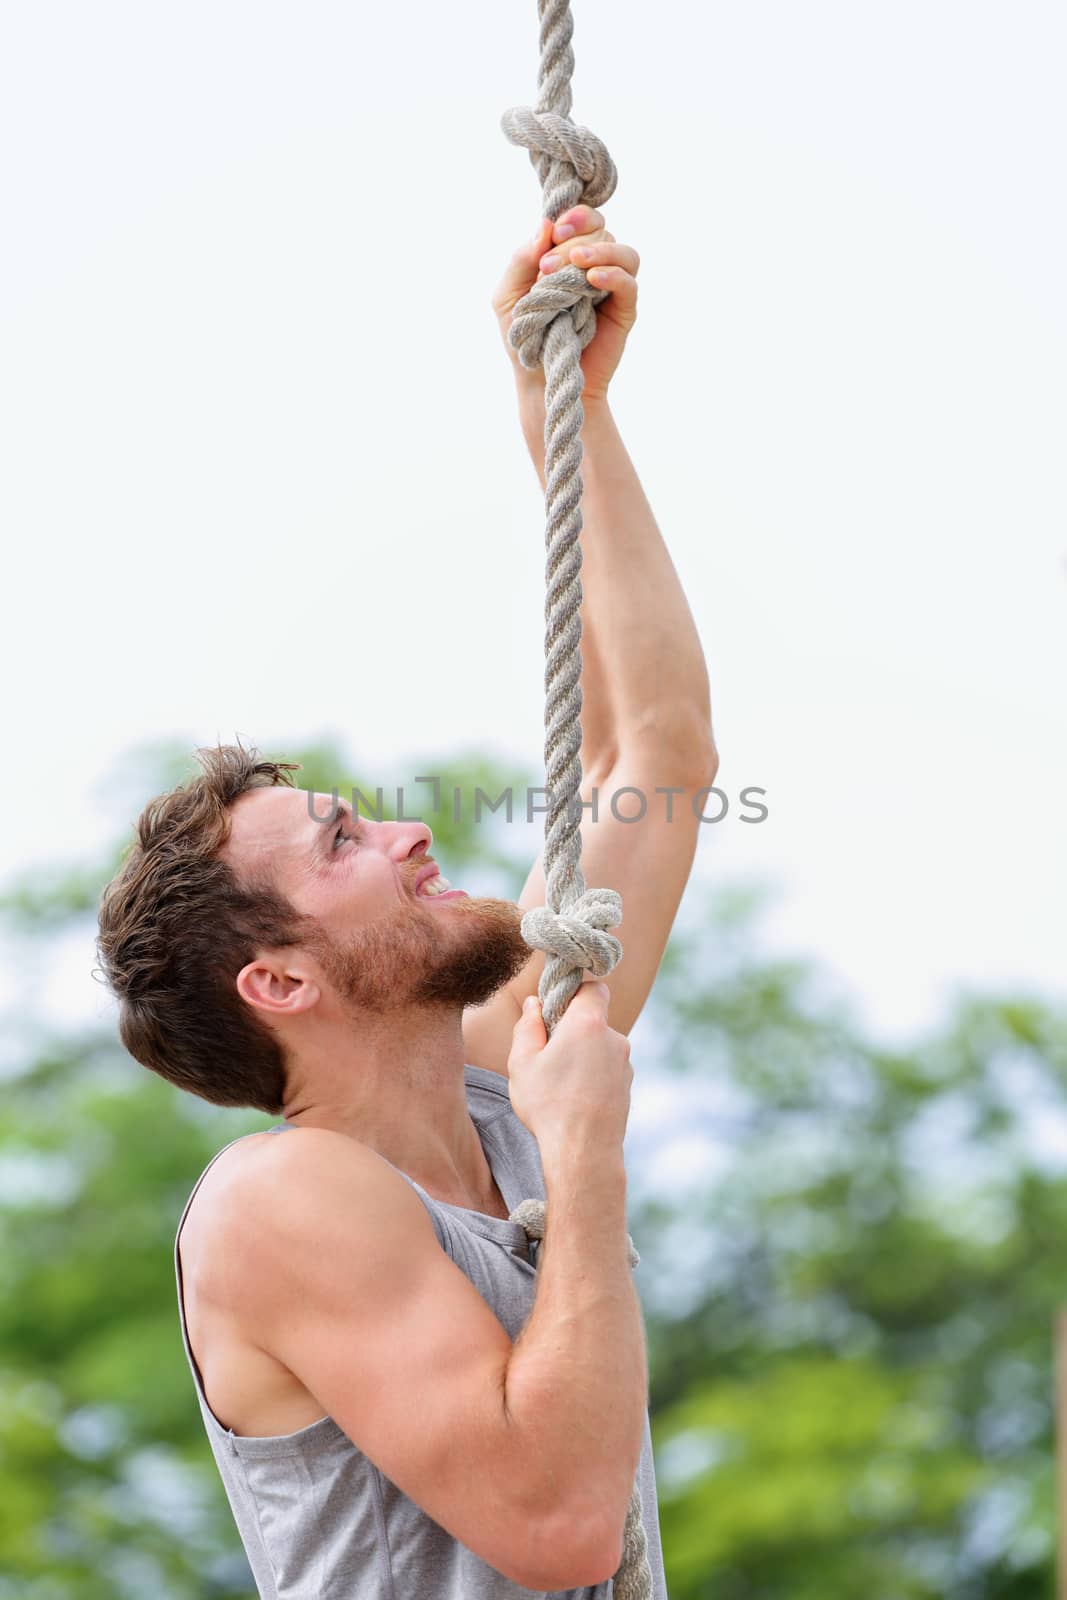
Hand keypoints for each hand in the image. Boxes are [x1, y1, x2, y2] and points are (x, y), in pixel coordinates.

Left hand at [491, 206, 639, 407]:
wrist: (540, 380)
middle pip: (600, 229)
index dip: (573, 216)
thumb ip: (520, 259)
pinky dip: (614, 274)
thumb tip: (545, 225)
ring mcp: (610, 287)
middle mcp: (592, 265)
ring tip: (575, 264)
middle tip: (546, 267)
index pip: (581, 219)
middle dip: (573, 240)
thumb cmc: (524, 337)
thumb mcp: (506, 295)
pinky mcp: (623, 310)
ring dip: (598, 250)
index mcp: (566, 255)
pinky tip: (593, 279)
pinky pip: (630, 282)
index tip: (555, 232)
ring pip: (622, 250)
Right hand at [507, 980, 633, 1158]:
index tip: (555, 1009)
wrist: (583, 1153)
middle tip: (547, 1053)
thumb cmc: (549, 1105)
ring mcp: (625, 1064)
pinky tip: (574, 1098)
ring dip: (582, 1055)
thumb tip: (534, 1003)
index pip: (593, 987)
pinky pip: (606, 1068)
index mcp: (588, 1023)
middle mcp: (614, 1038)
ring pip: (600, 1046)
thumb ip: (528, 1025)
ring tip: (558, 1083)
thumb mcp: (522, 1061)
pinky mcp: (627, 1086)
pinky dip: (592, 1075)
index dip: (574, 992)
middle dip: (572, 1028)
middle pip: (594, 1018)